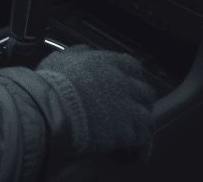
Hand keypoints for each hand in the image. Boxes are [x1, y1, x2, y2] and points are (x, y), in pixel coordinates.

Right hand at [37, 46, 155, 159]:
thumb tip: (83, 50)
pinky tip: (129, 151)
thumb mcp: (61, 58)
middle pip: (145, 91)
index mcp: (107, 63)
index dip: (132, 77)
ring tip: (131, 134)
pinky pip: (144, 138)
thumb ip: (77, 53)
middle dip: (140, 102)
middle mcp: (122, 82)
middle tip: (131, 111)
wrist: (53, 109)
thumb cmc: (53, 84)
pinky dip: (139, 146)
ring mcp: (127, 106)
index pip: (132, 66)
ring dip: (141, 125)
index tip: (128, 84)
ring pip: (148, 115)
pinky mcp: (127, 130)